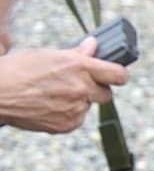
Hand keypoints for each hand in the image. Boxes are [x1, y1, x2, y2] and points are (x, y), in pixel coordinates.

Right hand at [0, 39, 126, 134]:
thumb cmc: (16, 70)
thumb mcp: (47, 54)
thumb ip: (76, 54)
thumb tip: (93, 45)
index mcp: (79, 67)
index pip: (119, 74)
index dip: (117, 74)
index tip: (114, 75)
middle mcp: (81, 89)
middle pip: (106, 93)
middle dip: (95, 89)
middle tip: (77, 84)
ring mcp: (75, 109)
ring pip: (88, 106)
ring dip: (78, 101)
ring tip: (53, 94)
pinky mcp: (67, 125)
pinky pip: (76, 119)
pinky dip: (67, 114)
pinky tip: (48, 105)